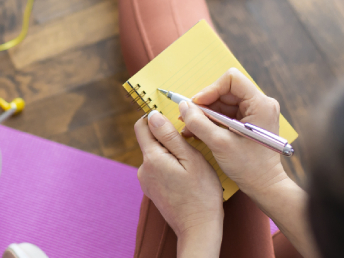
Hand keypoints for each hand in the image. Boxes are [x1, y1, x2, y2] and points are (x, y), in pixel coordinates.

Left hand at [134, 111, 223, 249]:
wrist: (198, 228)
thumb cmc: (201, 193)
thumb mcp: (191, 158)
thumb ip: (169, 136)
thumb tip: (153, 115)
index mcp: (151, 158)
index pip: (142, 126)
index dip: (155, 117)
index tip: (172, 119)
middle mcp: (143, 169)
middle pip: (150, 140)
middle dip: (166, 137)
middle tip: (189, 144)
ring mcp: (146, 181)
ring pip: (156, 155)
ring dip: (170, 153)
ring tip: (190, 162)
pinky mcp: (152, 190)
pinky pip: (158, 169)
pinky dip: (170, 166)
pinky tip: (185, 175)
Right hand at [180, 68, 288, 199]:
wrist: (264, 186)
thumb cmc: (249, 167)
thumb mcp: (220, 144)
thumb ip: (199, 123)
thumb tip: (183, 106)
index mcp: (260, 104)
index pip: (231, 80)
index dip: (211, 89)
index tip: (196, 104)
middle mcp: (261, 104)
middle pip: (225, 91)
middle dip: (205, 104)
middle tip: (188, 118)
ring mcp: (256, 112)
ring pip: (224, 102)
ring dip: (205, 114)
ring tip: (190, 128)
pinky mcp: (250, 121)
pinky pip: (226, 113)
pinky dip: (212, 121)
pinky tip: (198, 131)